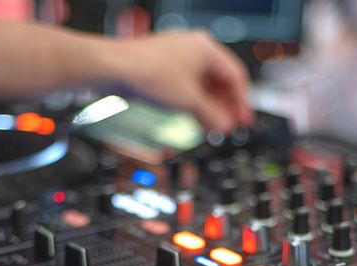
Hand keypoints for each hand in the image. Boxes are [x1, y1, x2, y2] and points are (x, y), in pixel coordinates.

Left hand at [115, 31, 253, 131]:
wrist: (112, 67)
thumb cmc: (147, 73)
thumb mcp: (187, 101)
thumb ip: (212, 115)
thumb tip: (225, 126)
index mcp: (206, 48)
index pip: (236, 76)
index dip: (241, 102)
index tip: (243, 121)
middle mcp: (194, 47)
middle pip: (220, 80)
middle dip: (225, 105)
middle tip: (228, 126)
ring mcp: (178, 56)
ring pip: (203, 83)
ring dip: (209, 106)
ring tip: (211, 126)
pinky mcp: (163, 66)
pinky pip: (187, 84)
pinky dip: (193, 100)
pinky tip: (194, 116)